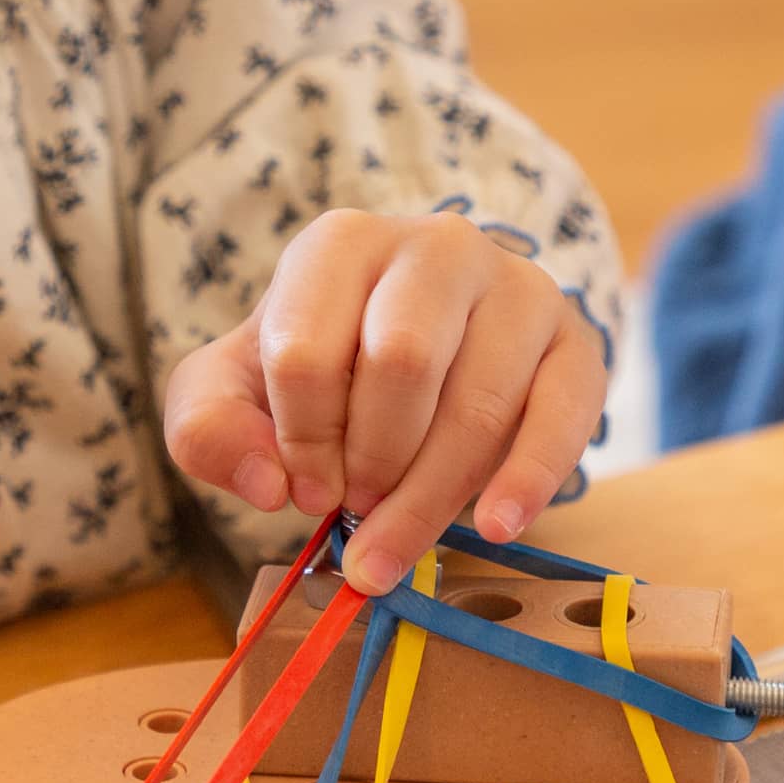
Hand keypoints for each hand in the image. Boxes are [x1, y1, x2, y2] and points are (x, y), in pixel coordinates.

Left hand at [162, 208, 607, 594]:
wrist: (414, 354)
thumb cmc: (314, 371)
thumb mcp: (230, 390)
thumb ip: (207, 429)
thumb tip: (268, 483)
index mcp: (341, 244)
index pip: (307, 348)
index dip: (300, 439)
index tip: (303, 488)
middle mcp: (436, 244)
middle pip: (402, 363)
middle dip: (371, 461)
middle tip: (355, 508)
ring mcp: (517, 287)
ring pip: (480, 401)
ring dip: (432, 493)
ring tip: (397, 539)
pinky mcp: (576, 340)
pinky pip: (565, 414)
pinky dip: (527, 480)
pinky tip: (497, 526)